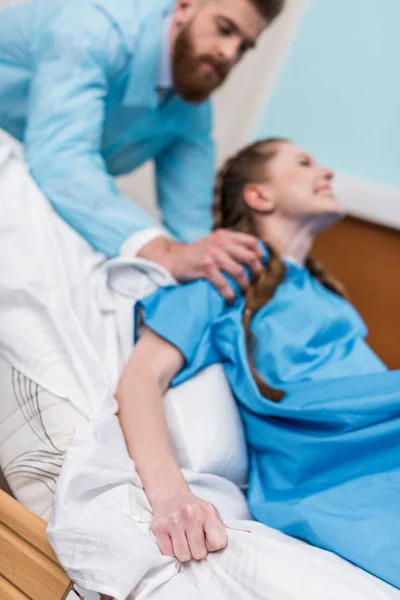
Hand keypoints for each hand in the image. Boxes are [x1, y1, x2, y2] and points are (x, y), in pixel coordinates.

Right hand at [138, 231, 263, 300]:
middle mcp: (220, 242)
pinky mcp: (205, 268)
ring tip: (245, 294)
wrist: (171, 260)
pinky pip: (223, 284)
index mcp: (224, 235)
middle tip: (257, 283)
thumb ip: (229, 247)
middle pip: (249, 257)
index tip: (262, 266)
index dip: (260, 255)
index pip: (251, 242)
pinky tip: (231, 300)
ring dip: (245, 286)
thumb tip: (253, 260)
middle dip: (257, 273)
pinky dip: (229, 294)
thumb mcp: (213, 243)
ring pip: (239, 272)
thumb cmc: (195, 255)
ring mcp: (212, 255)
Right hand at [151, 491, 227, 561]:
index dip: (213, 545)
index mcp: (207, 511)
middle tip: (195, 539)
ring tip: (185, 540)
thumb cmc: (196, 510)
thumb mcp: (213, 514)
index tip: (208, 537)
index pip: (218, 543)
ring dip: (185, 552)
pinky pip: (168, 554)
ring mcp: (173, 521)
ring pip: (183, 556)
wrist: (171, 497)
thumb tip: (249, 534)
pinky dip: (172, 552)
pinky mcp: (159, 528)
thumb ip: (229, 528)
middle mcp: (190, 514)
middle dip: (198, 550)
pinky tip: (174, 540)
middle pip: (199, 553)